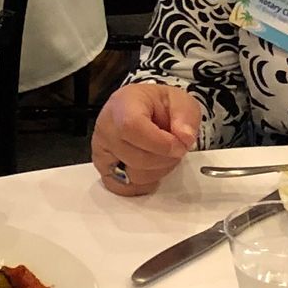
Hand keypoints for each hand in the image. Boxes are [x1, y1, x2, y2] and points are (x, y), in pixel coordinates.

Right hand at [92, 80, 202, 196]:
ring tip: (161, 155)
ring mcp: (102, 149)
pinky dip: (143, 183)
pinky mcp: (102, 168)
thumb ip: (185, 115)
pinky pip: (125, 188)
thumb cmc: (155, 104)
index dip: (160, 143)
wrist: (142, 108)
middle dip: (165, 159)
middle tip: (175, 148)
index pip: (132, 127)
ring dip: (157, 171)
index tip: (178, 146)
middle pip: (136, 158)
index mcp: (123, 104)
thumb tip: (184, 138)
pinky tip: (150, 167)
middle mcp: (106, 127)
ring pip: (133, 177)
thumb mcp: (179, 99)